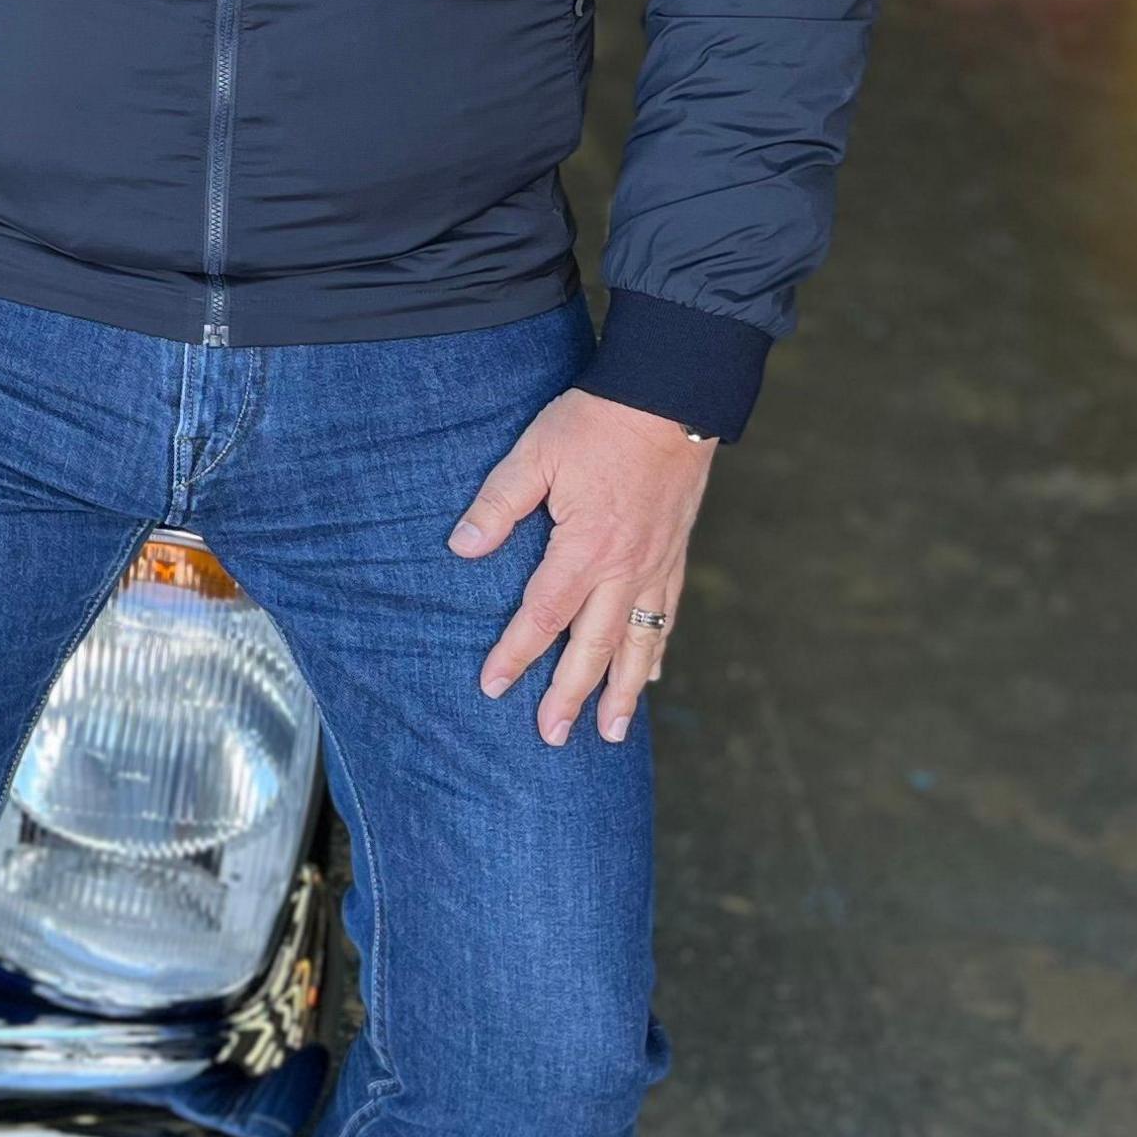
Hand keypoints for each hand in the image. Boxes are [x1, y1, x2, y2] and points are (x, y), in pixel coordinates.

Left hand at [450, 388, 715, 747]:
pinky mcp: (675, 555)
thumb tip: (461, 548)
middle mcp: (626, 569)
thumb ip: (498, 504)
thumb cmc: (597, 422)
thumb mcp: (535, 454)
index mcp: (586, 549)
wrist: (671, 399)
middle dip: (571, 695)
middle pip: (594, 647)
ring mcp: (656, 566)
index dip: (516, 654)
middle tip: (551, 736)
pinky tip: (648, 675)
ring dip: (622, 691)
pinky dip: (656, 651)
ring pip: (639, 643)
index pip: (543, 615)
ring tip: (610, 732)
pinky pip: (666, 617)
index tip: (494, 687)